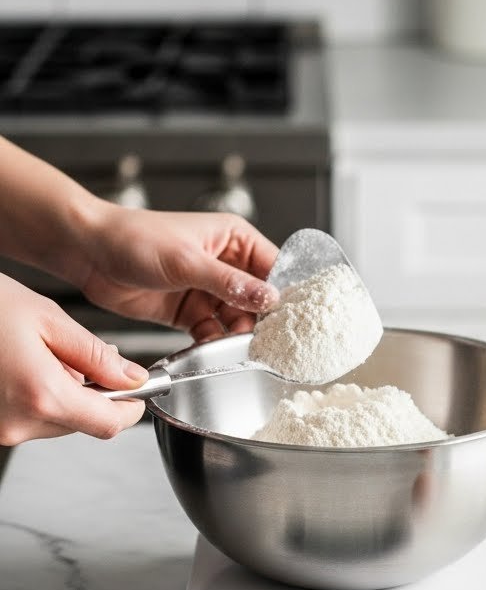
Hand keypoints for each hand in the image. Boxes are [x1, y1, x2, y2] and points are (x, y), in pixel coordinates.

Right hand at [0, 274, 147, 445]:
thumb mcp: (48, 319)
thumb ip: (95, 355)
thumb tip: (131, 378)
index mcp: (41, 395)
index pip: (109, 424)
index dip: (131, 408)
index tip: (137, 391)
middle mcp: (17, 422)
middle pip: (82, 424)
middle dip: (93, 394)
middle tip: (84, 356)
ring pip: (54, 421)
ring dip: (61, 394)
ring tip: (41, 353)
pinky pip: (26, 418)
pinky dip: (35, 396)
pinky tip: (22, 365)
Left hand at [80, 207, 279, 342]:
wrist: (89, 253)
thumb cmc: (134, 238)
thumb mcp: (187, 261)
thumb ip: (230, 283)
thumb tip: (268, 298)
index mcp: (233, 238)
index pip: (274, 267)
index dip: (284, 292)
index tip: (293, 318)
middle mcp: (224, 263)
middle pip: (258, 298)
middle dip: (262, 320)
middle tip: (267, 342)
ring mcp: (206, 289)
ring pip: (236, 318)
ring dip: (238, 335)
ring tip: (239, 349)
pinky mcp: (188, 311)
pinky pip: (211, 332)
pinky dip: (213, 343)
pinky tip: (213, 351)